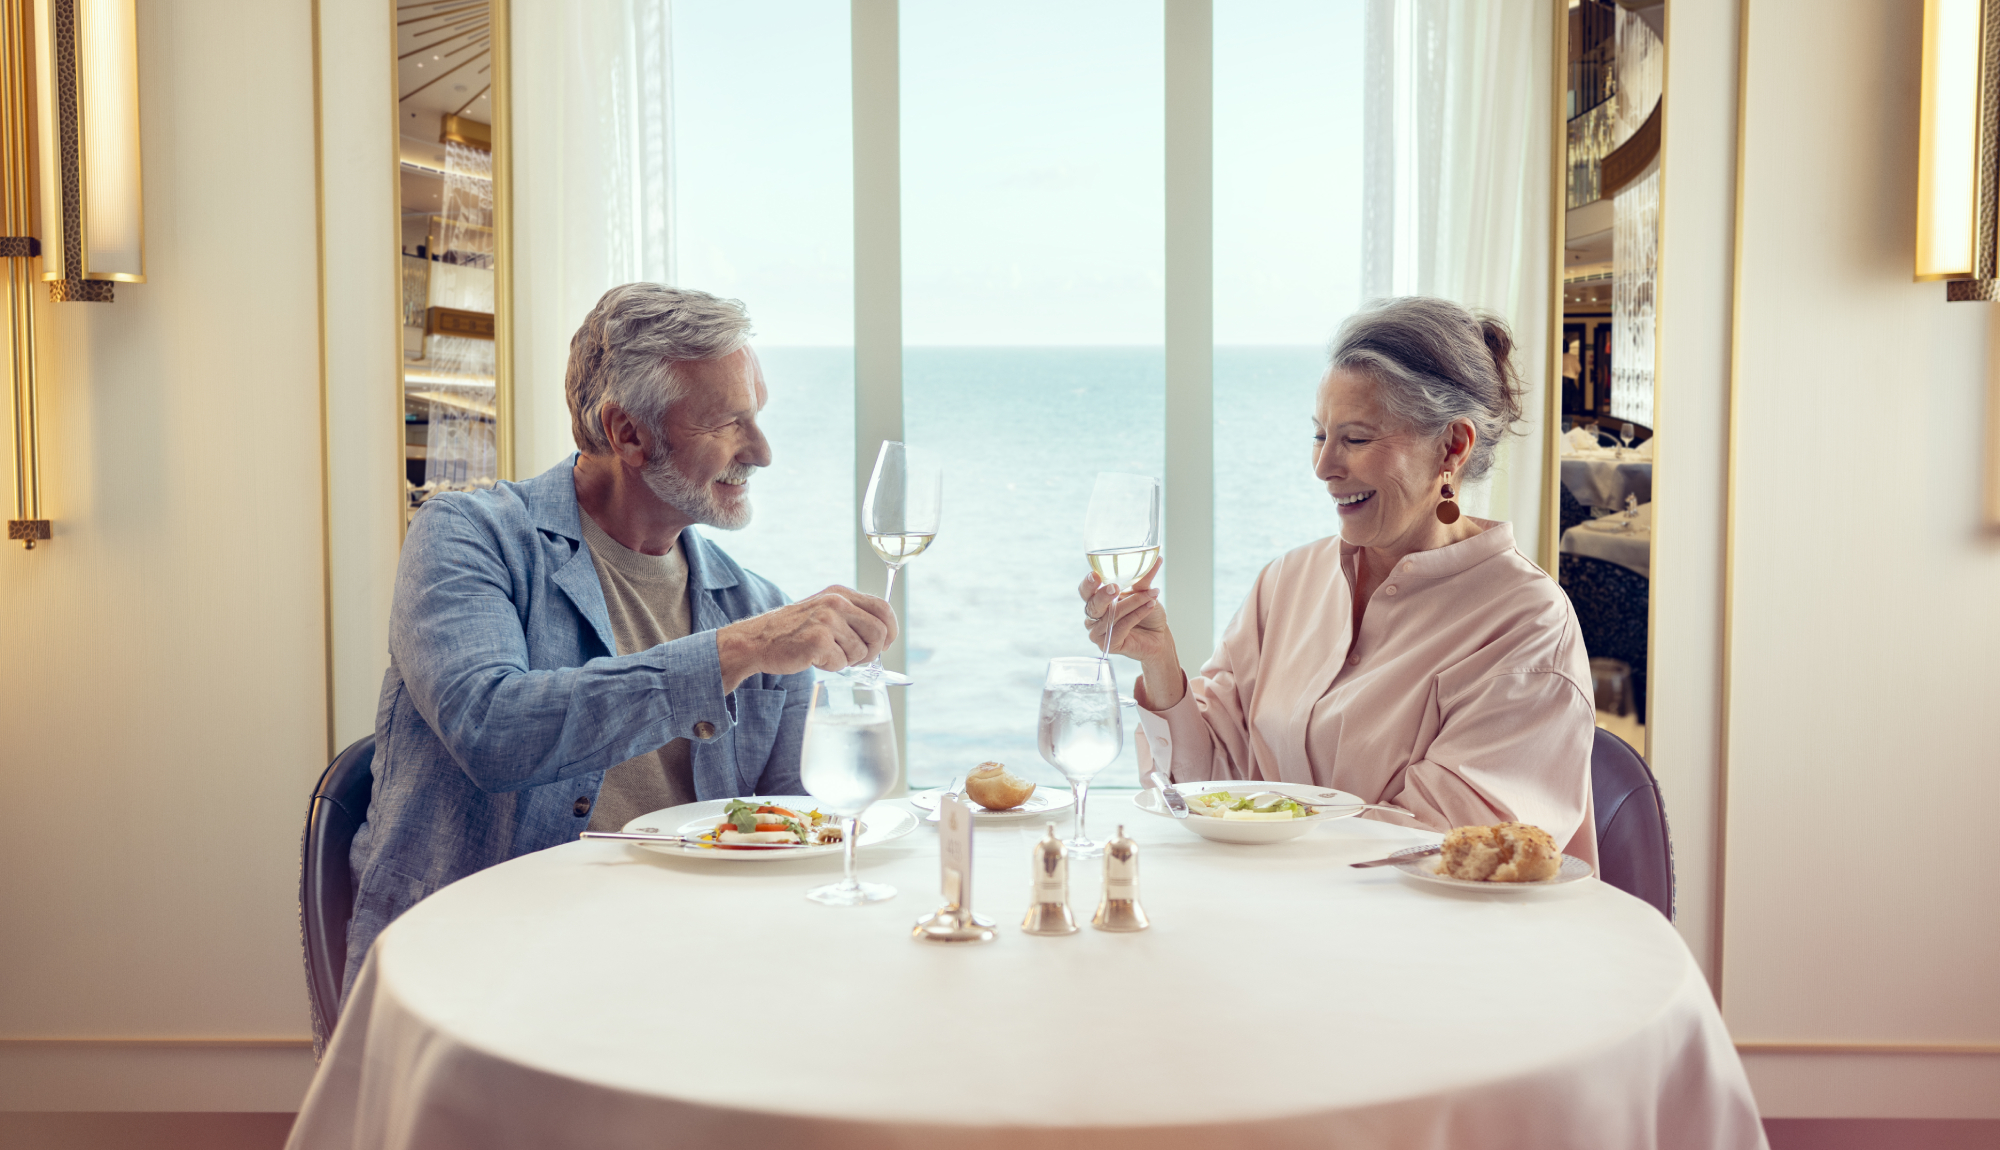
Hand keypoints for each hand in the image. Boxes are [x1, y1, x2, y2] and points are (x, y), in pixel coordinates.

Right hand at [717, 586, 896, 691]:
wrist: (758, 641)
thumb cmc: (794, 632)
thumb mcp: (824, 612)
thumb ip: (852, 617)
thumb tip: (885, 637)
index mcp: (840, 593)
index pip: (883, 608)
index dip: (891, 630)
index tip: (886, 645)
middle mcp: (835, 602)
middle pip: (879, 632)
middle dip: (872, 651)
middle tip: (854, 658)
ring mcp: (827, 620)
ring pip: (861, 651)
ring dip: (848, 661)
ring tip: (826, 654)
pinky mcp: (818, 640)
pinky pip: (842, 662)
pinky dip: (832, 667)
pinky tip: (815, 659)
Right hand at [1078, 556, 1180, 704]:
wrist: (1159, 637)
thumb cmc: (1148, 615)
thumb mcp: (1144, 592)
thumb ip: (1144, 578)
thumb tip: (1157, 558)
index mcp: (1096, 601)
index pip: (1085, 592)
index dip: (1088, 584)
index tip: (1096, 575)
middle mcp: (1094, 618)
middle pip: (1092, 606)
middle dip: (1104, 596)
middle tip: (1115, 588)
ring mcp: (1099, 633)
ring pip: (1111, 616)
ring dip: (1133, 603)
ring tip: (1151, 596)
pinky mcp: (1109, 645)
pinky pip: (1121, 627)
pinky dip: (1137, 615)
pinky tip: (1150, 607)